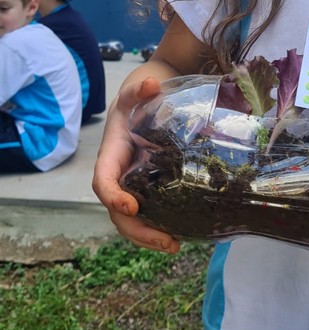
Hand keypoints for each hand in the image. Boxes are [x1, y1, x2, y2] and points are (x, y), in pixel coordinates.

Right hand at [92, 75, 180, 253]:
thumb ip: (138, 89)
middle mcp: (119, 178)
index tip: (131, 206)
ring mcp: (134, 187)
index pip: (103, 182)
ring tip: (175, 245)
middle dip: (138, 231)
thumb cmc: (138, 101)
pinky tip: (184, 235)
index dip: (113, 196)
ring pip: (133, 221)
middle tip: (166, 241)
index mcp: (110, 157)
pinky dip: (162, 228)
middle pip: (119, 212)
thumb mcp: (135, 92)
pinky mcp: (150, 191)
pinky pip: (151, 215)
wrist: (146, 106)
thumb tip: (150, 85)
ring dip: (151, 237)